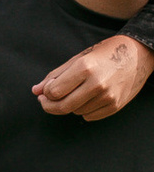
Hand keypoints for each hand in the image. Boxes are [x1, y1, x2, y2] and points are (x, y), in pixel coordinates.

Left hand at [34, 34, 151, 120]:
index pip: (54, 92)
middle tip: (46, 101)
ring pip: (75, 112)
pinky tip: (87, 98)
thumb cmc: (103, 54)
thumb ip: (54, 76)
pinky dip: (83, 110)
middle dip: (49, 106)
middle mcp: (97, 84)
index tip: (45, 91)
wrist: (136, 55)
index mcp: (84, 69)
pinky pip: (89, 116)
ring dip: (69, 105)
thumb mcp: (77, 59)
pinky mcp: (115, 105)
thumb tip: (35, 91)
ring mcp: (108, 96)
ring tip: (75, 92)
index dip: (45, 94)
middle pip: (63, 106)